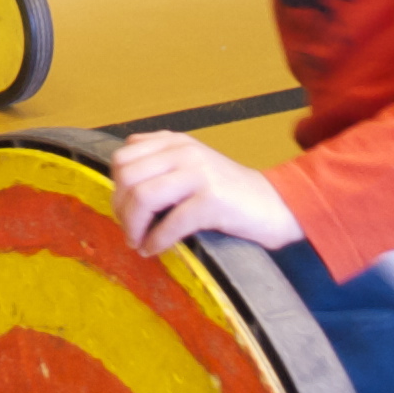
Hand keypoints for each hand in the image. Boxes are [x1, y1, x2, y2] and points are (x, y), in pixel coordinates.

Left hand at [108, 130, 304, 255]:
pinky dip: (156, 240)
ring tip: (138, 242)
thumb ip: (160, 159)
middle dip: (121, 209)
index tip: (125, 211)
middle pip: (128, 177)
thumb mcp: (193, 164)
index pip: (123, 159)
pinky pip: (170, 223)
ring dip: (134, 226)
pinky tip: (155, 250)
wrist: (277, 204)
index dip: (116, 189)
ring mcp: (199, 173)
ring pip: (143, 197)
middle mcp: (184, 152)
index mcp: (175, 142)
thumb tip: (121, 171)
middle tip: (130, 231)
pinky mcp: (212, 200)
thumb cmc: (230, 192)